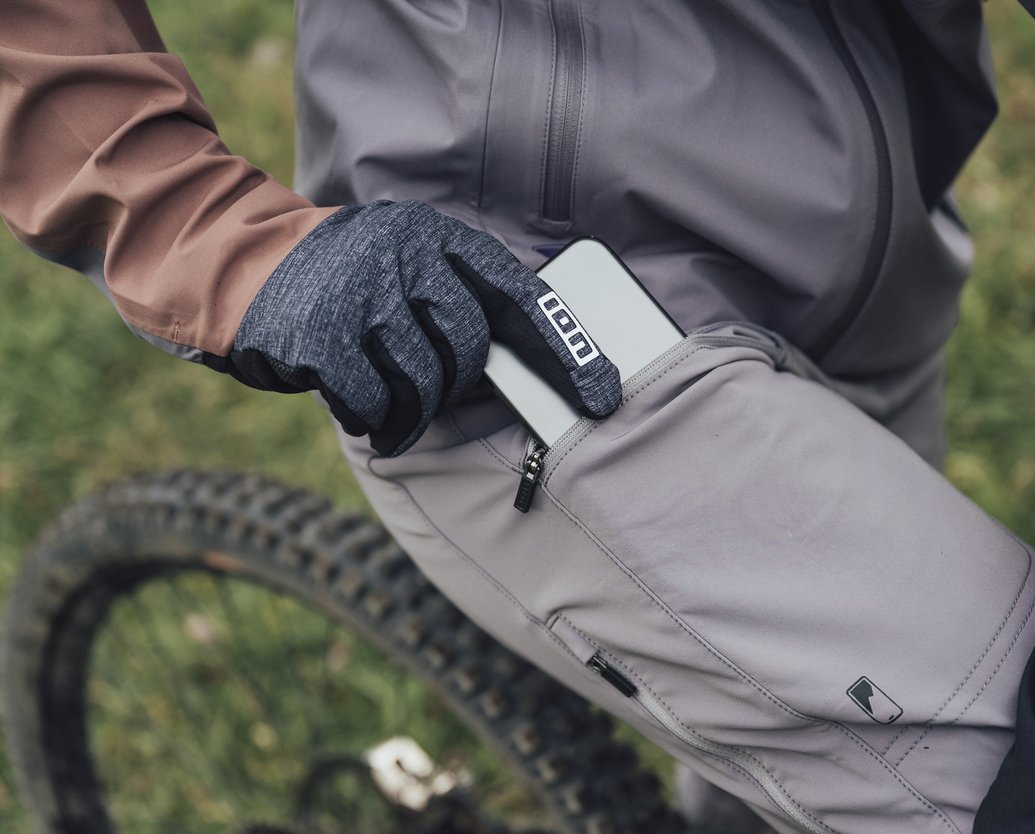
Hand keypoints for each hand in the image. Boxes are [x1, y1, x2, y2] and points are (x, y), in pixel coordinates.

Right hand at [222, 200, 621, 455]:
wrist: (234, 264)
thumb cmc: (341, 285)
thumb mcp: (402, 267)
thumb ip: (454, 300)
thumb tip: (527, 371)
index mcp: (434, 236)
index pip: (519, 295)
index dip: (566, 350)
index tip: (603, 397)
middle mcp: (403, 255)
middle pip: (469, 349)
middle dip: (452, 385)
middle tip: (423, 390)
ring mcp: (360, 292)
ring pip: (423, 384)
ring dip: (408, 412)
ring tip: (385, 406)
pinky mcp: (321, 335)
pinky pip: (374, 403)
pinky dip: (370, 417)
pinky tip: (355, 404)